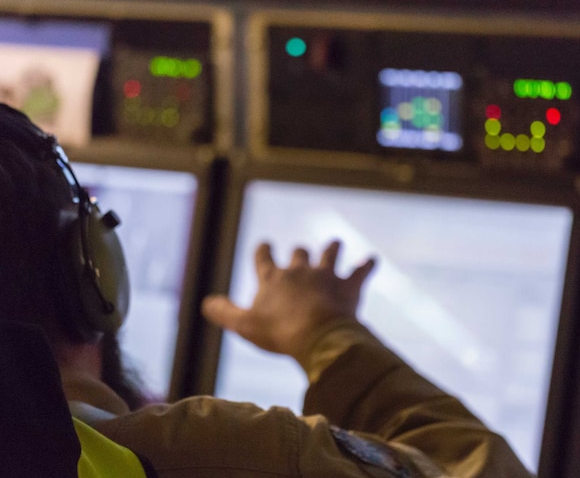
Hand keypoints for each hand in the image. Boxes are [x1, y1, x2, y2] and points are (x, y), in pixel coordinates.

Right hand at [202, 240, 375, 358]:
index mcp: (273, 279)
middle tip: (300, 252)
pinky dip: (367, 265)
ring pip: (330, 252)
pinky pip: (361, 270)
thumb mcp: (244, 326)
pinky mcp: (349, 286)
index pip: (264, 257)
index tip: (266, 245)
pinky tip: (372, 260)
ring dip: (332, 248)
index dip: (264, 250)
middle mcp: (300, 271)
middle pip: (299, 253)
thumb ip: (225, 313)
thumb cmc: (279, 332)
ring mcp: (326, 275)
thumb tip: (206, 303)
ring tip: (334, 243)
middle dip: (299, 252)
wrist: (318, 335)